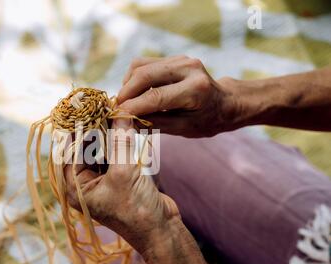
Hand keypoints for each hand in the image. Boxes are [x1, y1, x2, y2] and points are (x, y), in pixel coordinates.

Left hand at [64, 117, 179, 254]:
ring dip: (108, 133)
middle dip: (93, 129)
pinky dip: (119, 142)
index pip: (69, 153)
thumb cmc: (136, 210)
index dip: (74, 130)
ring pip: (101, 151)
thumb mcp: (124, 173)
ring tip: (112, 111)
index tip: (81, 109)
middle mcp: (86, 185)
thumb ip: (120, 142)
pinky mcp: (119, 178)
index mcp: (77, 189)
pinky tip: (124, 125)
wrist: (161, 230)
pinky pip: (115, 155)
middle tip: (99, 106)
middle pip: (84, 150)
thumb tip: (120, 112)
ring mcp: (103, 181)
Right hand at [117, 55, 242, 137]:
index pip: (155, 97)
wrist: (225, 102)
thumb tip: (126, 122)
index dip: (132, 107)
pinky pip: (145, 64)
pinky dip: (134, 78)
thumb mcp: (184, 129)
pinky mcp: (174, 57)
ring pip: (140, 66)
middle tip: (115, 109)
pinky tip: (134, 93)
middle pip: (144, 75)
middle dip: (125, 92)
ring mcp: (181, 59)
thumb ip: (155, 123)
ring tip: (125, 102)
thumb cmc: (206, 121)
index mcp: (195, 90)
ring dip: (127, 84)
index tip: (116, 116)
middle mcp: (189, 68)